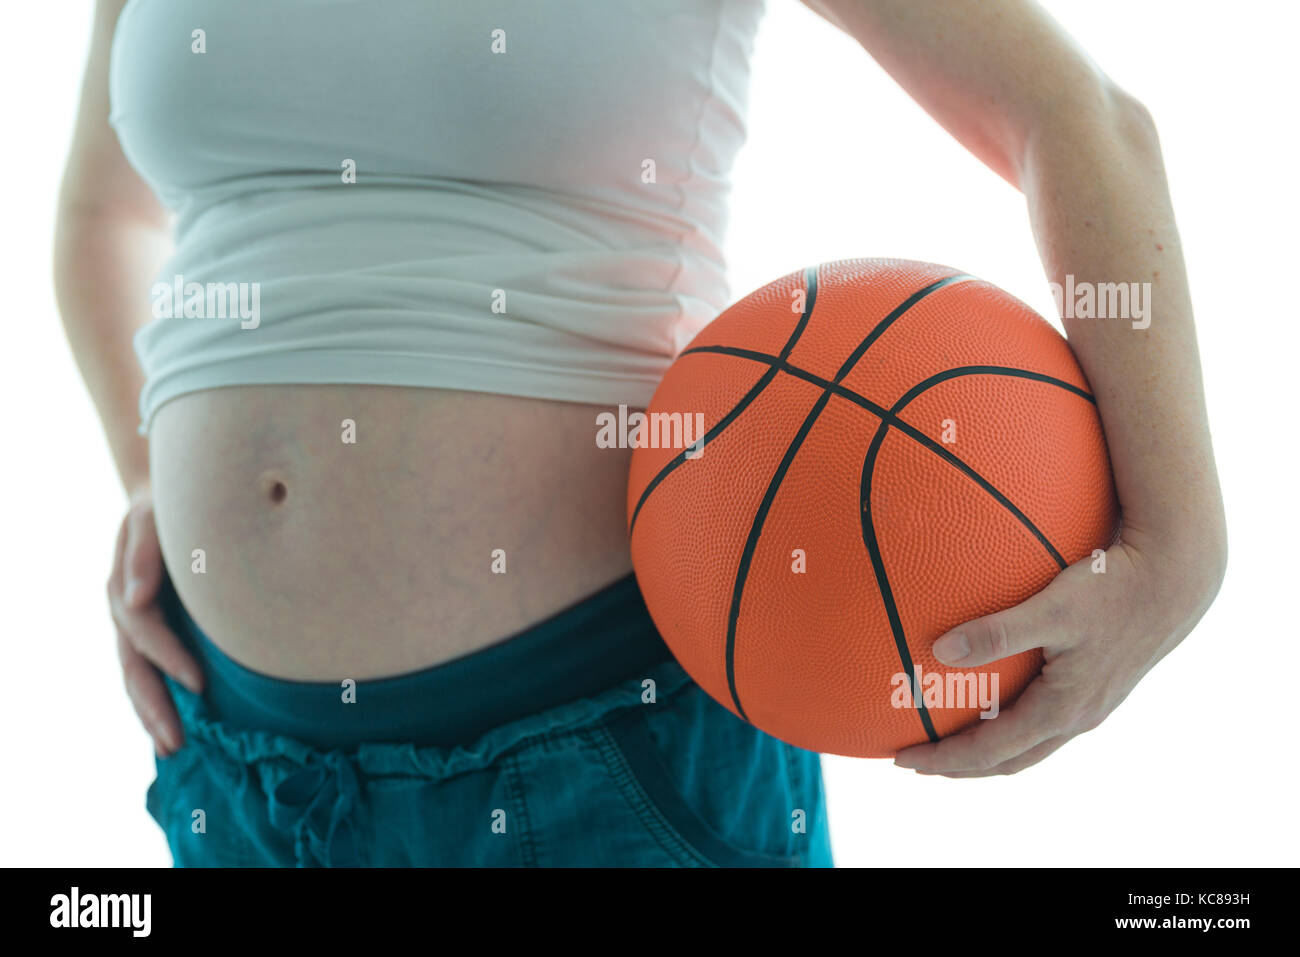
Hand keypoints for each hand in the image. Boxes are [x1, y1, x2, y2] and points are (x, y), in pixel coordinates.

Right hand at [106, 487, 202, 755]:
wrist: (167, 502)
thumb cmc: (167, 510)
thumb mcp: (153, 519)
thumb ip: (146, 553)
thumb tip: (134, 598)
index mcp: (126, 588)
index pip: (146, 631)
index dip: (170, 657)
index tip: (200, 684)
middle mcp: (126, 613)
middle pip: (135, 669)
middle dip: (155, 708)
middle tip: (177, 743)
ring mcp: (135, 627)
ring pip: (139, 679)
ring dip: (154, 715)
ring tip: (175, 750)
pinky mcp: (151, 634)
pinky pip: (151, 674)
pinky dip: (160, 703)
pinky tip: (175, 733)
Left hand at [893, 531, 1225, 775]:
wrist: (1175, 578)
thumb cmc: (1112, 588)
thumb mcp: (1051, 607)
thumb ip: (997, 631)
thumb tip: (941, 651)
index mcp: (1062, 709)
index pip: (989, 752)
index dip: (943, 760)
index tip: (901, 758)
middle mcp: (1077, 717)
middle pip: (1008, 760)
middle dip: (960, 767)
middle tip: (917, 760)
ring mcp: (1091, 705)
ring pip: (1029, 745)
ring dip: (987, 750)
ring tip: (950, 740)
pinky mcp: (1097, 686)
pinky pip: (1043, 719)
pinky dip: (1011, 725)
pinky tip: (995, 697)